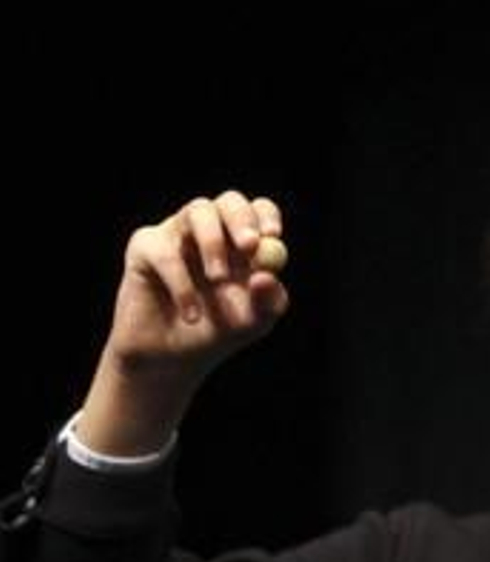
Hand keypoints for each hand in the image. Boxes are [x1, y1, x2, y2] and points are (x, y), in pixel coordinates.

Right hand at [78, 191, 290, 454]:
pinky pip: (165, 250)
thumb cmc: (217, 333)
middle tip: (249, 245)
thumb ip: (269, 301)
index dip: (265, 217)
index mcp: (242, 242)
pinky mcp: (145, 247)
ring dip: (213, 243)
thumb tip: (267, 276)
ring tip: (218, 280)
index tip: (272, 236)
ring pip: (198, 211)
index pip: (258, 210)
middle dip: (241, 219)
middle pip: (229, 201)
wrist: (172, 360)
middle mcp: (211, 230)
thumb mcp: (254, 322)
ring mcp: (177, 233)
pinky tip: (190, 315)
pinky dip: (182, 283)